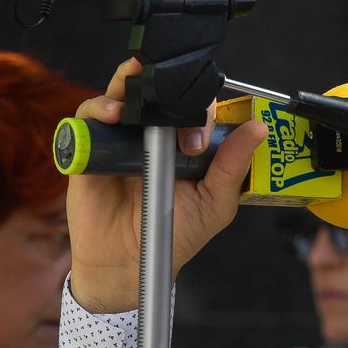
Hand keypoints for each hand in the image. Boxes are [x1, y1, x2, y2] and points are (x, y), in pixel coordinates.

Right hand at [67, 57, 267, 312]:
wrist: (128, 266)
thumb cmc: (175, 235)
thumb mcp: (214, 202)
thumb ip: (234, 166)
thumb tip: (259, 128)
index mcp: (184, 141)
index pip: (194, 104)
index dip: (199, 109)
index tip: (199, 141)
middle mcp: (152, 133)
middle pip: (157, 89)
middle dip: (164, 81)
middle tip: (171, 98)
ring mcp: (120, 138)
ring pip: (122, 92)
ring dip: (129, 82)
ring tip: (138, 89)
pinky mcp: (90, 148)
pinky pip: (88, 117)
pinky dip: (99, 108)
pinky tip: (113, 114)